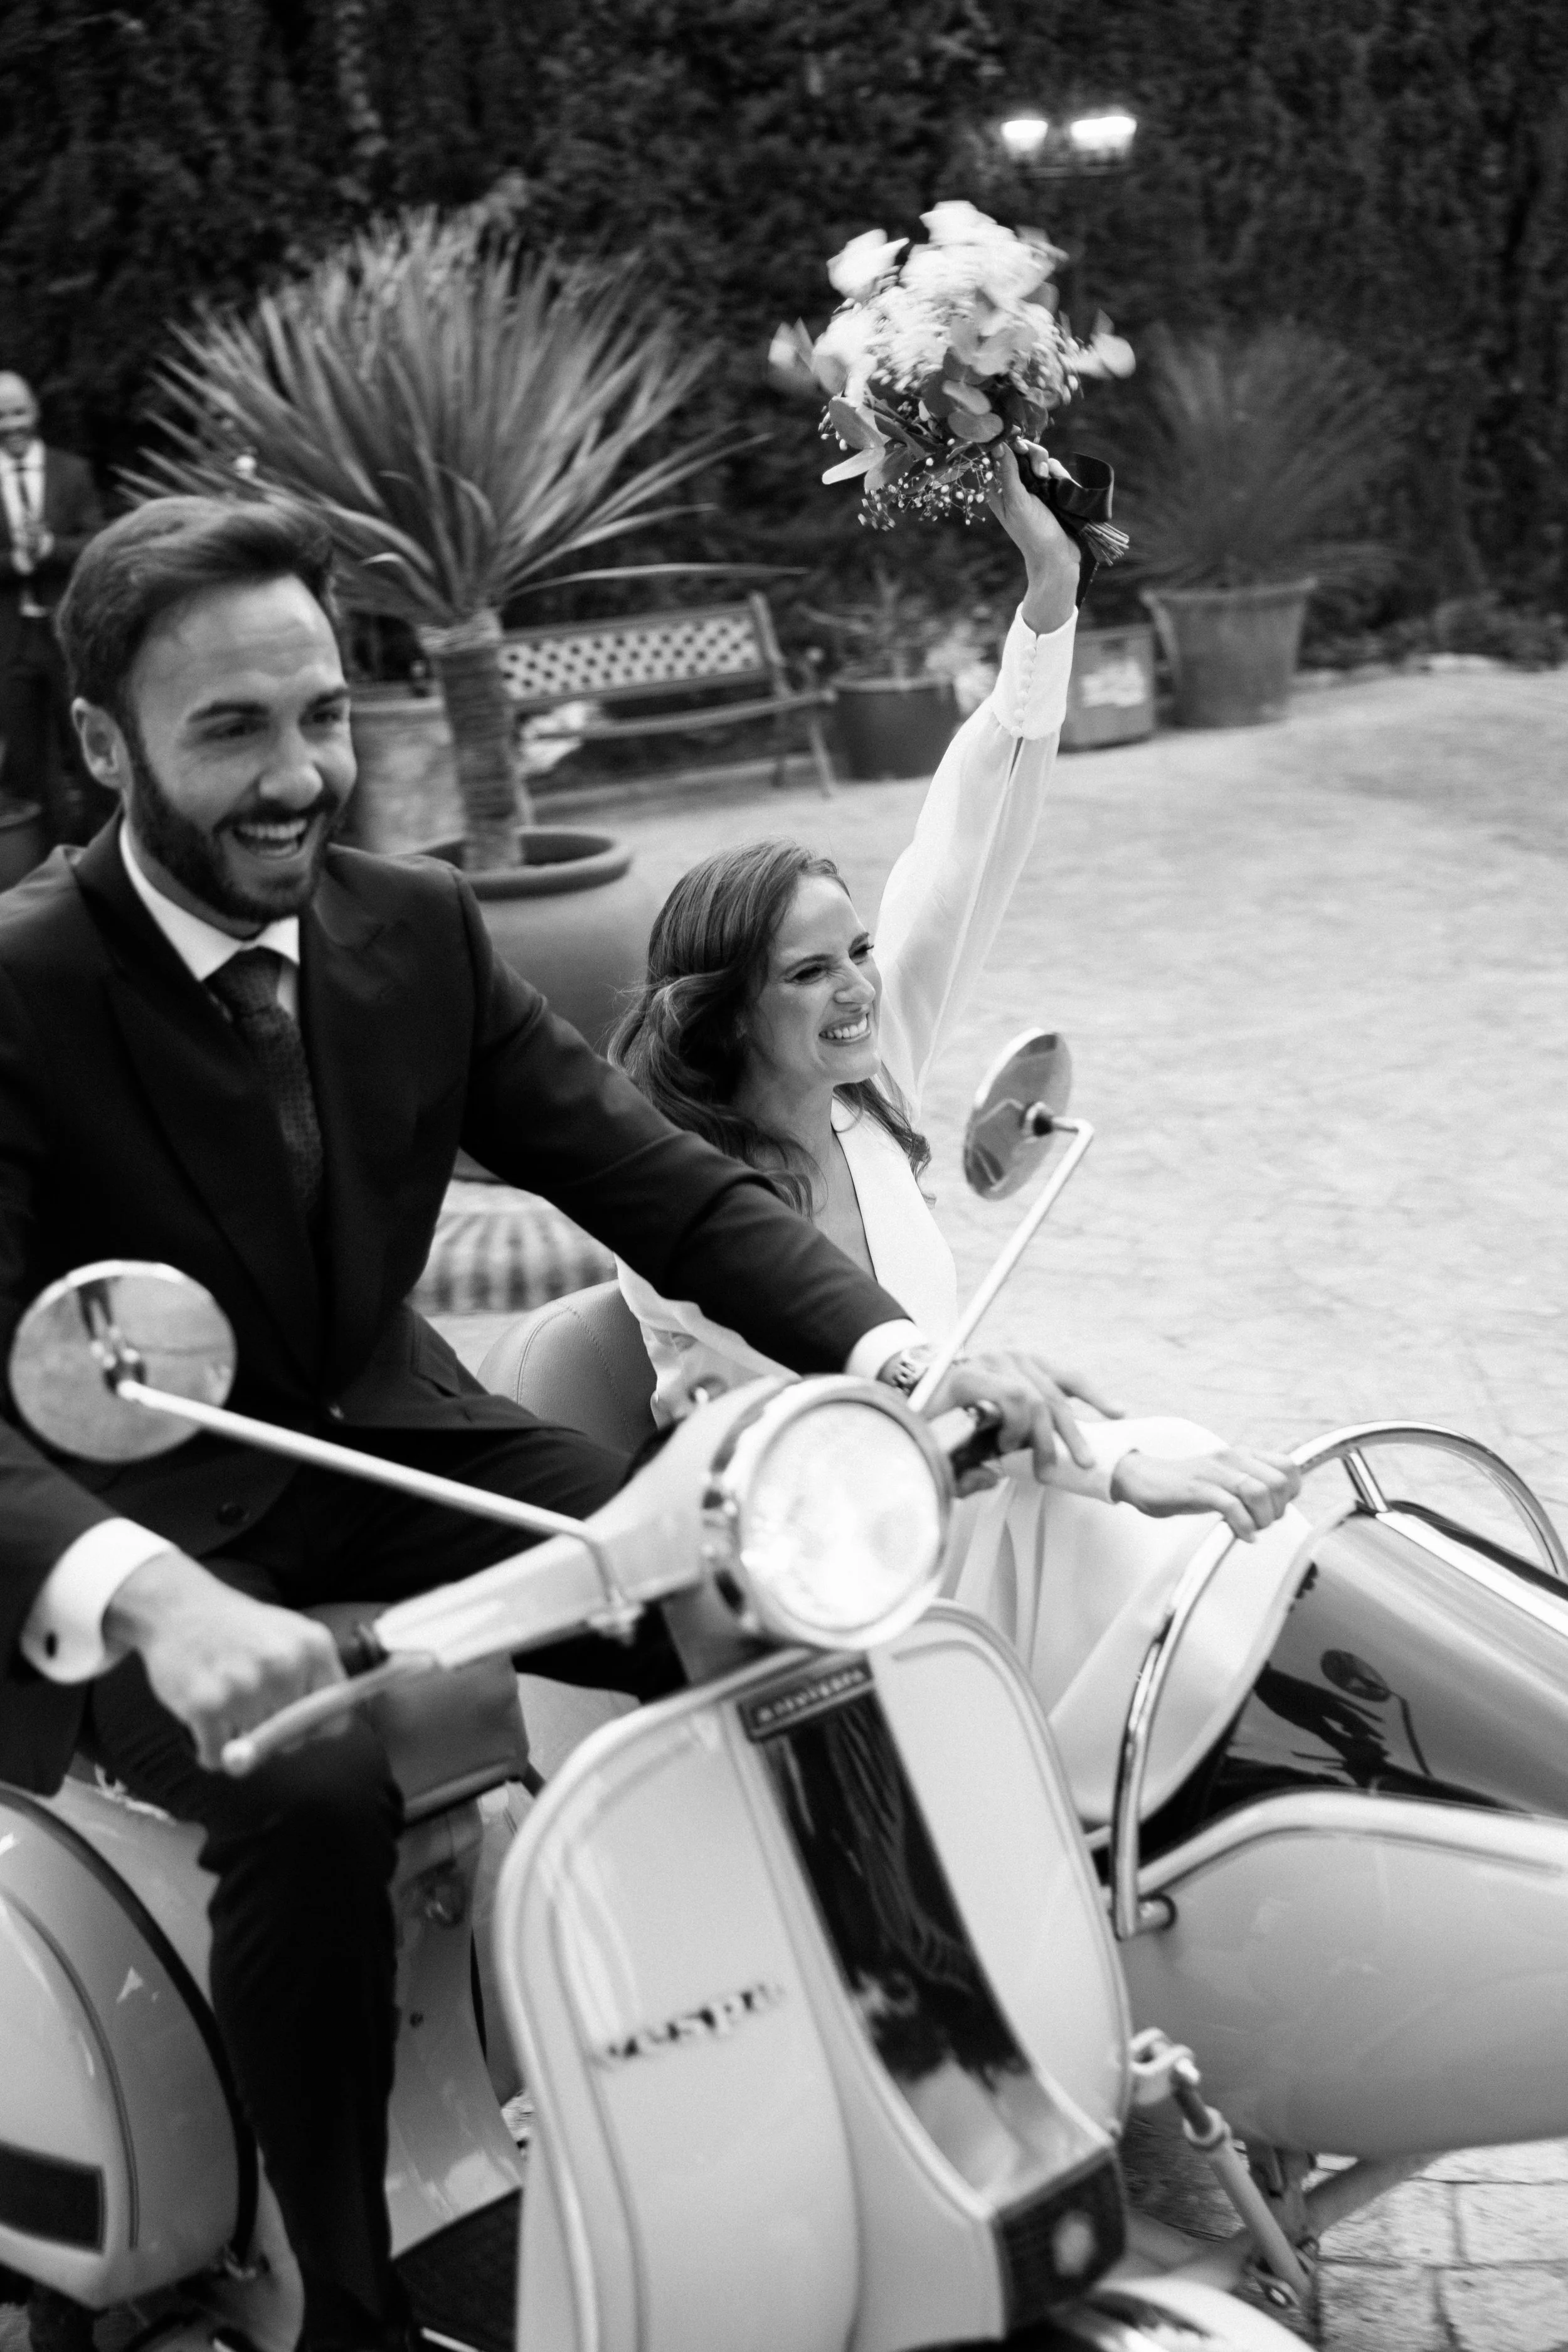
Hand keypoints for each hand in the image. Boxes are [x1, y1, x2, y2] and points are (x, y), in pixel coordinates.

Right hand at [105, 1550, 343, 1769]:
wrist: (178, 1608)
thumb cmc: (238, 1629)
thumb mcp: (290, 1636)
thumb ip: (314, 1680)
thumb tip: (320, 1733)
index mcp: (313, 1647)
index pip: (336, 1717)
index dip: (314, 1726)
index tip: (294, 1718)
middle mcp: (285, 1665)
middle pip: (294, 1739)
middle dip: (273, 1731)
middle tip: (248, 1699)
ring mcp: (245, 1686)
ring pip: (255, 1749)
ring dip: (238, 1736)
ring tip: (225, 1699)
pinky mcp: (206, 1706)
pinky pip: (217, 1757)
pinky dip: (209, 1749)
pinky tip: (204, 1717)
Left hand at [921, 1349, 1122, 1486]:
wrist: (923, 1382)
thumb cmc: (929, 1418)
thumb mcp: (931, 1445)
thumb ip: (956, 1468)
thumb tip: (992, 1477)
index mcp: (968, 1375)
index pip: (1015, 1396)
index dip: (1019, 1430)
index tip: (1006, 1452)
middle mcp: (994, 1360)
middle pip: (1038, 1398)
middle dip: (1048, 1440)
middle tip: (1049, 1472)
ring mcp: (1015, 1358)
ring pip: (1056, 1393)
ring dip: (1072, 1431)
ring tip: (1085, 1460)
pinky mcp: (1030, 1362)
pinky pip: (1067, 1378)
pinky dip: (1092, 1396)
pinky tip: (1115, 1411)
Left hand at [984, 442, 1078, 633]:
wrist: (1057, 556)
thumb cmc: (1032, 533)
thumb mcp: (1017, 502)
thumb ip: (1008, 472)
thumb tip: (999, 445)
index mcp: (999, 489)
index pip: (1001, 455)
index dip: (1010, 445)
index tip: (1019, 444)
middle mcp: (1016, 485)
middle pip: (1023, 452)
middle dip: (1033, 455)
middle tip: (1040, 471)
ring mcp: (1035, 487)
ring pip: (1041, 459)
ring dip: (1048, 465)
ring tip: (1051, 479)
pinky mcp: (1052, 491)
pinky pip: (1056, 470)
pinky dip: (1060, 473)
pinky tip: (1062, 484)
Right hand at [1110, 1447, 1301, 1542]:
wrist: (1147, 1479)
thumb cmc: (1191, 1481)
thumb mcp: (1229, 1470)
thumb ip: (1261, 1463)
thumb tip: (1296, 1444)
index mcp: (1243, 1453)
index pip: (1288, 1466)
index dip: (1291, 1492)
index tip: (1276, 1507)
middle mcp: (1233, 1458)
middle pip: (1278, 1482)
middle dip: (1277, 1510)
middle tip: (1261, 1523)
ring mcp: (1215, 1472)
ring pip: (1258, 1492)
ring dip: (1261, 1519)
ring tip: (1251, 1529)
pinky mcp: (1198, 1488)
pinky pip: (1231, 1506)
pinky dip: (1243, 1526)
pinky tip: (1241, 1535)